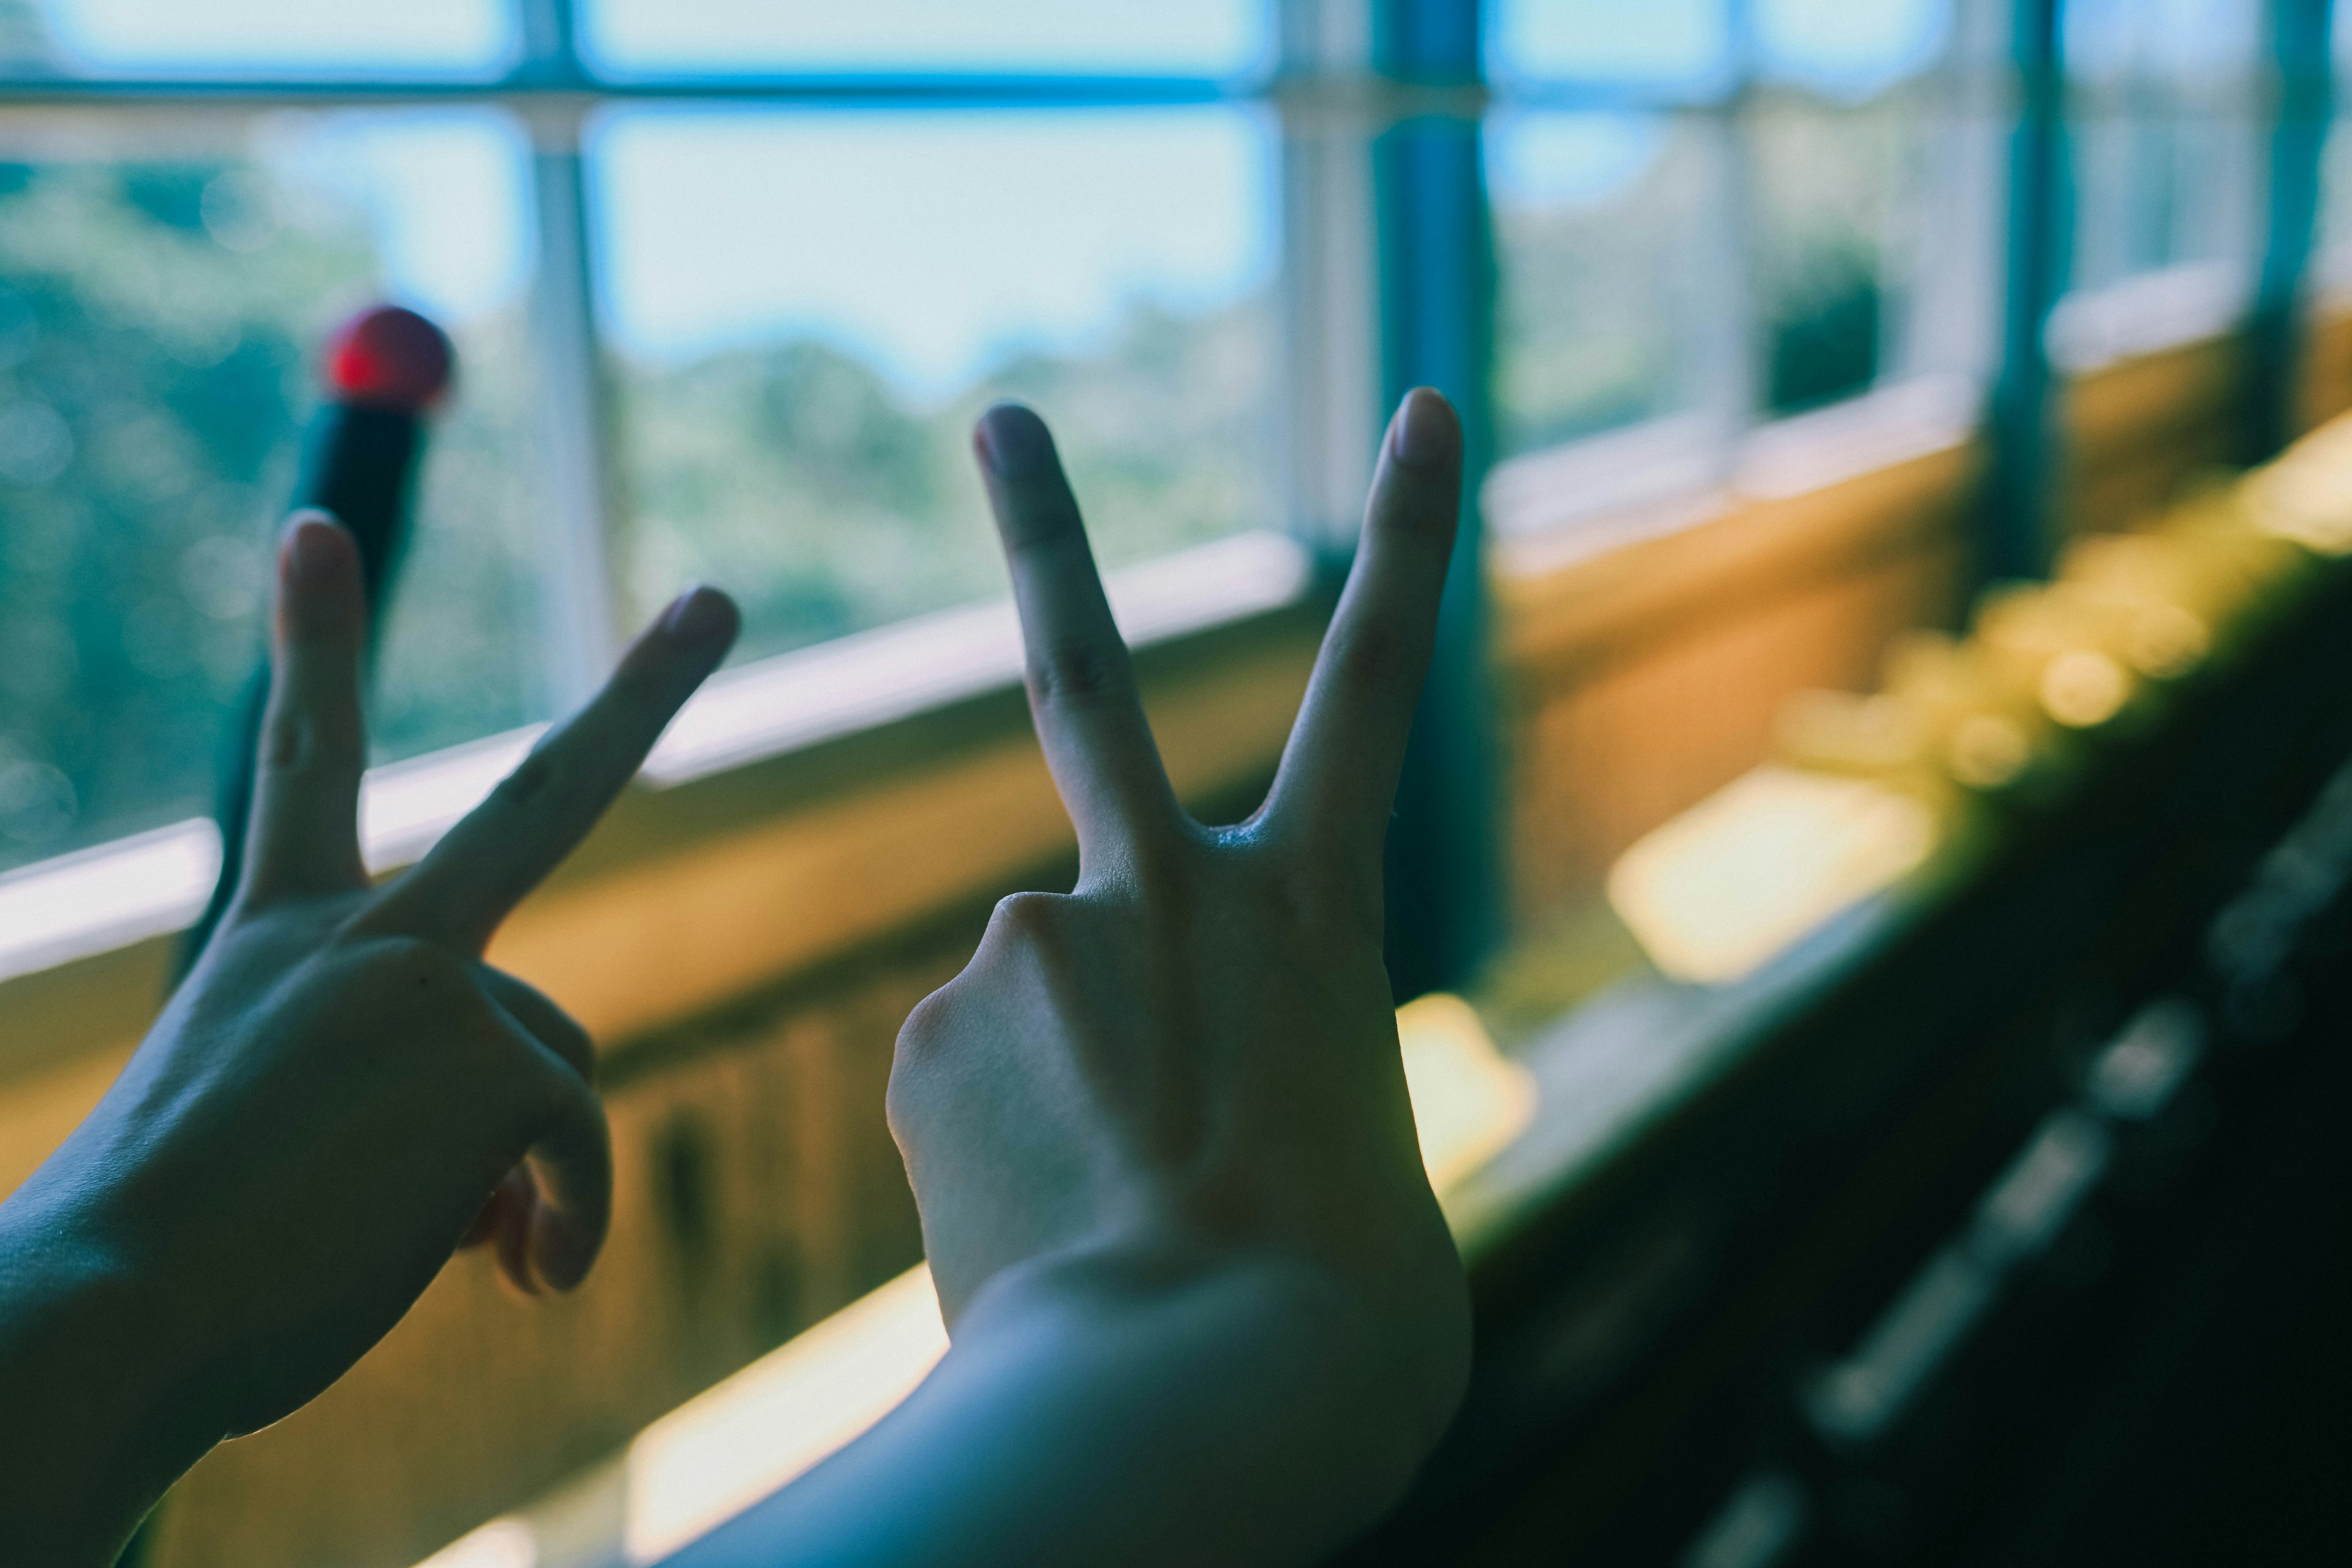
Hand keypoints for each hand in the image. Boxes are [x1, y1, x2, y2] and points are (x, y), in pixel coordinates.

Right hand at [0, 515, 735, 1562]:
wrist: (104, 1321)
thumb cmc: (174, 1260)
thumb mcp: (275, 1131)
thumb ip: (400, 1096)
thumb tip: (524, 1161)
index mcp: (280, 935)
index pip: (311, 761)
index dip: (321, 642)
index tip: (319, 528)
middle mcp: (364, 936)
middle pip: (542, 798)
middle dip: (643, 693)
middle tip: (716, 603)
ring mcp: (433, 986)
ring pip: (556, 1067)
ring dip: (517, 1172)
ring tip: (410, 1243)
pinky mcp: (494, 1062)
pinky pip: (581, 1146)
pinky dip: (564, 1227)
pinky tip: (515, 1281)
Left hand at [887, 391, 1472, 1513]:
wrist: (1197, 1401)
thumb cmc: (1332, 1328)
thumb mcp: (1359, 1174)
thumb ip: (1279, 1091)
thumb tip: (1185, 1108)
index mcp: (1316, 912)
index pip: (1379, 686)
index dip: (1407, 540)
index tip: (1420, 402)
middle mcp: (1165, 891)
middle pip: (1090, 663)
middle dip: (1046, 523)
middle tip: (997, 415)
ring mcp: (1034, 949)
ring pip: (1033, 1000)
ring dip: (1062, 1094)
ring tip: (1106, 1217)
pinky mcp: (931, 1037)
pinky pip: (964, 1088)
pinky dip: (996, 1154)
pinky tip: (1040, 1234)